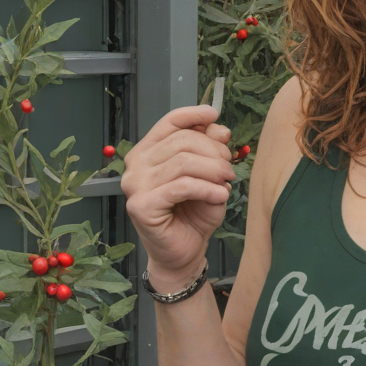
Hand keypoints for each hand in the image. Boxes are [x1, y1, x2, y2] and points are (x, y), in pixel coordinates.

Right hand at [120, 105, 235, 279]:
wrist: (185, 251)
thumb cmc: (194, 212)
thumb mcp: (209, 174)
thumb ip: (210, 148)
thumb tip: (218, 126)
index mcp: (148, 151)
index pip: (169, 122)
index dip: (193, 115)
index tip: (214, 116)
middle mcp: (135, 164)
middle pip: (183, 140)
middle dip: (214, 150)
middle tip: (229, 168)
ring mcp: (135, 185)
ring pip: (184, 161)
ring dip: (214, 169)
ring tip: (227, 181)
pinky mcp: (141, 206)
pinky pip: (182, 186)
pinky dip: (207, 188)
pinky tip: (220, 195)